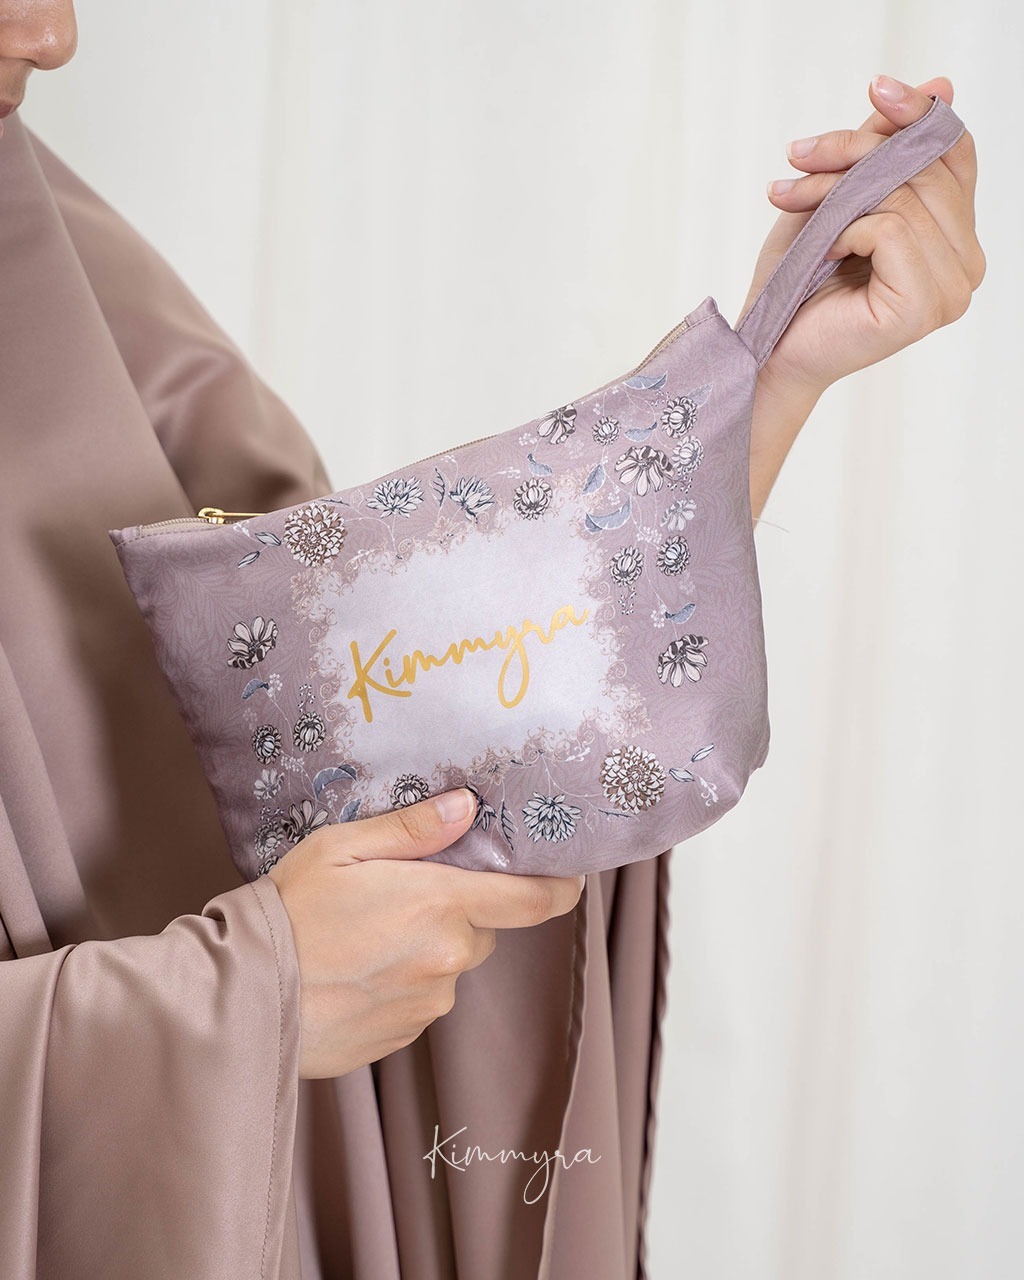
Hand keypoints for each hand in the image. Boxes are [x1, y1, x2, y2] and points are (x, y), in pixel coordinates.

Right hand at [266, 788, 584, 1078]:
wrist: (243, 998)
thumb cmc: (288, 912)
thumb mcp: (341, 847)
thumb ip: (411, 829)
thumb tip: (466, 807)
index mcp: (441, 905)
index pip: (534, 900)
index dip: (560, 887)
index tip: (569, 877)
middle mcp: (448, 960)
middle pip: (482, 929)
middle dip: (456, 911)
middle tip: (401, 897)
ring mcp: (428, 1004)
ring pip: (449, 966)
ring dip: (425, 950)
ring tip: (362, 938)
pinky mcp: (403, 1036)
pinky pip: (421, 1000)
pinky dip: (401, 983)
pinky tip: (355, 972)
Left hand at [741, 73, 984, 398]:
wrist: (765, 348)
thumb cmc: (796, 282)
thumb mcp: (838, 197)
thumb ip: (885, 149)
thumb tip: (943, 86)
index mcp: (954, 237)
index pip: (954, 154)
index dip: (918, 114)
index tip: (876, 87)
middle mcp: (966, 265)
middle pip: (925, 168)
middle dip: (852, 151)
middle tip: (794, 160)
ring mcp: (951, 291)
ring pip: (906, 196)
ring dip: (835, 189)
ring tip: (788, 200)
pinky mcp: (923, 308)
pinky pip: (892, 230)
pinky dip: (847, 230)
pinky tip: (824, 253)